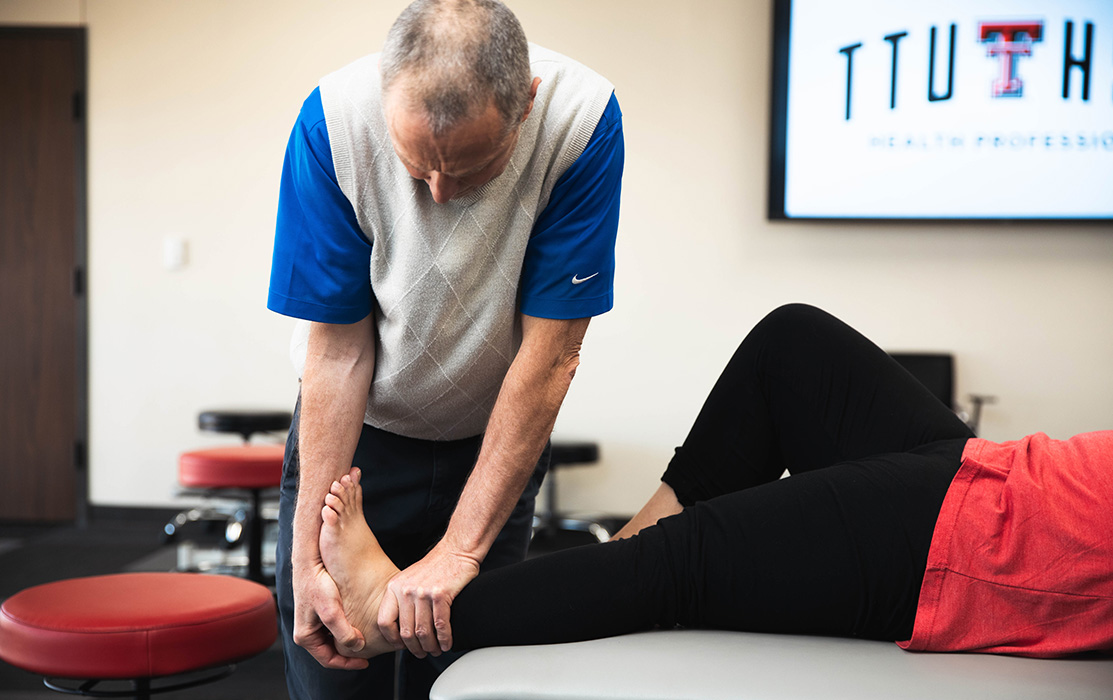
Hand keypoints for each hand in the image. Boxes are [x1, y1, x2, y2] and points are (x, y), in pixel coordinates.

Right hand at [292, 561, 369, 669]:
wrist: (310, 562)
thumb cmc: (317, 584)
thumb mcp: (331, 611)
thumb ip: (344, 632)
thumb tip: (358, 647)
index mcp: (305, 637)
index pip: (329, 660)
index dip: (348, 663)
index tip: (365, 662)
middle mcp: (307, 632)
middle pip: (330, 652)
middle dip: (348, 654)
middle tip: (368, 654)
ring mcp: (312, 623)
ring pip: (332, 640)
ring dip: (347, 642)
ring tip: (365, 642)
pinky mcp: (318, 613)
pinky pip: (333, 629)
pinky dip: (345, 631)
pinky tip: (358, 627)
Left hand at [377, 542, 480, 656]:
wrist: (457, 550)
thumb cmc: (436, 566)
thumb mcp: (409, 578)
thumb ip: (402, 599)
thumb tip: (402, 626)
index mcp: (395, 587)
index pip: (384, 621)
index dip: (392, 639)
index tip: (400, 645)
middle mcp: (406, 590)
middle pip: (406, 631)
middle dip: (415, 648)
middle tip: (422, 653)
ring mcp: (423, 592)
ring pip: (423, 631)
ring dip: (431, 646)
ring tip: (436, 650)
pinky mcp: (441, 594)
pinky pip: (441, 625)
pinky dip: (445, 638)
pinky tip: (447, 643)